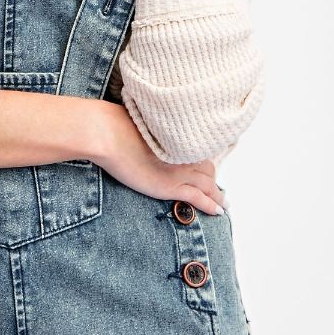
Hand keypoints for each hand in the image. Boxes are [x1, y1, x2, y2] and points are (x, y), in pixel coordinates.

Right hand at [89, 102, 226, 216]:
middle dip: (213, 180)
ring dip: (217, 195)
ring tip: (223, 203)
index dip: (205, 162)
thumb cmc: (117, 125)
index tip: (207, 169)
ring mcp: (179, 170)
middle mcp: (183, 153)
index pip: (199, 151)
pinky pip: (199, 198)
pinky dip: (211, 205)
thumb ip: (150, 130)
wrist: (110, 136)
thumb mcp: (139, 123)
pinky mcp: (171, 186)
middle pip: (208, 169)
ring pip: (208, 185)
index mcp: (177, 137)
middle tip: (217, 189)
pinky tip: (218, 211)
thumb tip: (144, 133)